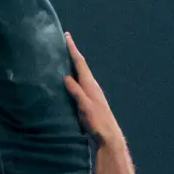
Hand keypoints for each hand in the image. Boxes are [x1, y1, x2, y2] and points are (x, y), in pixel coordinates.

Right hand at [64, 33, 122, 148]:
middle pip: (81, 66)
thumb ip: (76, 92)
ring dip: (73, 64)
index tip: (67, 36)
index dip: (73, 49)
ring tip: (64, 57)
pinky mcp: (90, 100)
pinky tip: (69, 79)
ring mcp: (92, 93)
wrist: (109, 136)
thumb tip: (66, 77)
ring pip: (81, 74)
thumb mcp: (85, 106)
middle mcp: (92, 85)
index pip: (80, 63)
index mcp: (90, 84)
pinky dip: (74, 76)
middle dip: (73, 54)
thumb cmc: (97, 122)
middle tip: (64, 42)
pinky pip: (80, 83)